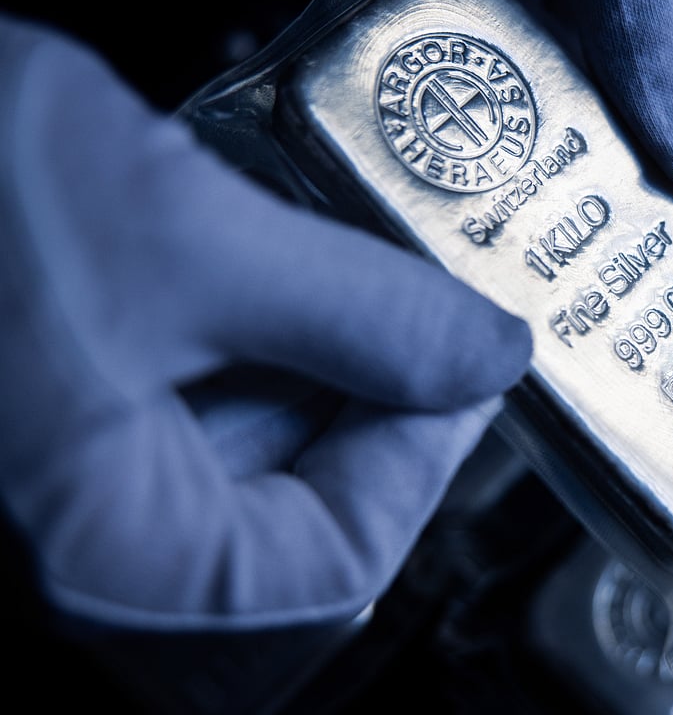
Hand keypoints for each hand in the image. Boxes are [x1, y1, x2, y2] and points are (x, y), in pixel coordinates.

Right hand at [0, 14, 532, 630]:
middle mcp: (76, 561)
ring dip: (307, 376)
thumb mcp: (186, 235)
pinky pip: (181, 426)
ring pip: (241, 475)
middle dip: (367, 410)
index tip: (468, 361)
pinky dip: (242, 356)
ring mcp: (59, 503)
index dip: (427, 455)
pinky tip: (250, 276)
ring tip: (329, 275)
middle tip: (412, 315)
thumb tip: (486, 355)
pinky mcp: (53, 435)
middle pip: (296, 530)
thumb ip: (362, 312)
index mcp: (107, 562)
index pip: (341, 570)